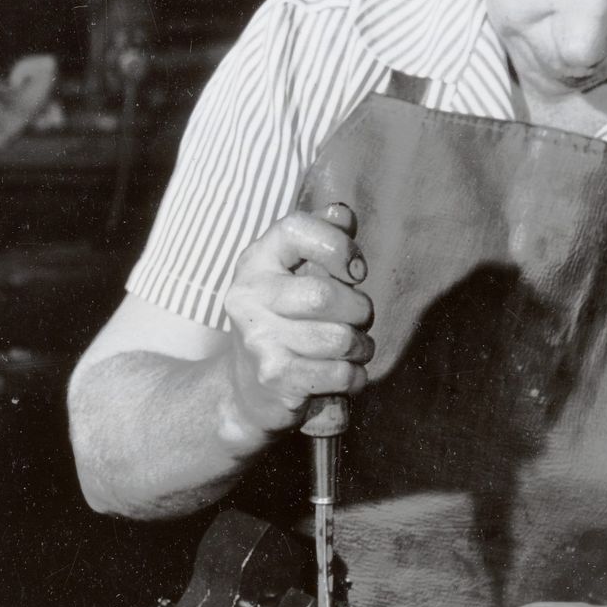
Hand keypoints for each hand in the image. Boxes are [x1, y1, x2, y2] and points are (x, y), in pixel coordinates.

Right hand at [220, 206, 373, 438]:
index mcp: (255, 262)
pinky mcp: (275, 376)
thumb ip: (321, 242)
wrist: (245, 392)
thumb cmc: (283, 326)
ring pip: (340, 339)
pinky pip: (341, 373)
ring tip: (350, 351)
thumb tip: (342, 214)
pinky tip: (340, 376)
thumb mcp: (293, 278)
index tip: (355, 272)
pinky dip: (354, 377)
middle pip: (325, 295)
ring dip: (361, 348)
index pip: (296, 230)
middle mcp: (248, 296)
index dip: (337, 246)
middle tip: (357, 322)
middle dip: (359, 311)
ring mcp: (258, 338)